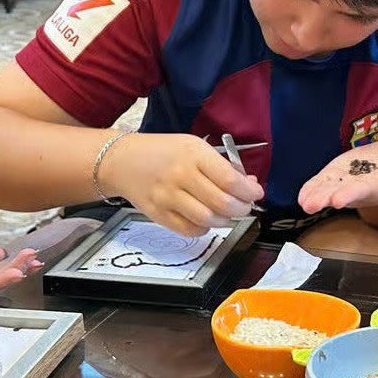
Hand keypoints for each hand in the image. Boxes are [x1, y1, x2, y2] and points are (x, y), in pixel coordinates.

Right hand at [105, 133, 263, 235]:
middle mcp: (181, 176)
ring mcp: (168, 197)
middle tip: (244, 206)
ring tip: (226, 213)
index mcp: (193, 154)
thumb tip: (249, 184)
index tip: (255, 193)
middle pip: (222, 203)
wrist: (122, 161)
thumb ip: (221, 166)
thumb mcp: (193, 147)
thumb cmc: (162, 152)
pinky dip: (204, 229)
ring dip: (224, 221)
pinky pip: (190, 230)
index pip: (230, 179)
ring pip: (208, 220)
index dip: (249, 191)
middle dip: (241, 208)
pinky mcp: (159, 214)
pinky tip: (205, 219)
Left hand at [298, 140, 377, 214]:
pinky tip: (302, 196)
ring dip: (316, 197)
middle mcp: (359, 189)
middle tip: (314, 204)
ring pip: (328, 192)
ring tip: (305, 203)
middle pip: (341, 195)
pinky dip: (311, 189)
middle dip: (328, 199)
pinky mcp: (334, 177)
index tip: (339, 200)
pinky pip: (321, 185)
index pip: (364, 192)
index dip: (351, 195)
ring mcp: (344, 184)